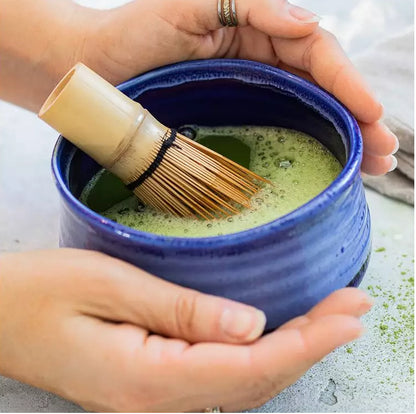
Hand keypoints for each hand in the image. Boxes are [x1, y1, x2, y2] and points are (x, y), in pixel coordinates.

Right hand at [0, 249, 371, 411]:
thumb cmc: (41, 293)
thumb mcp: (108, 286)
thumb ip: (181, 310)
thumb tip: (252, 325)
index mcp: (147, 379)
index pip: (248, 368)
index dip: (306, 344)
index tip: (348, 317)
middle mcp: (158, 401)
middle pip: (255, 378)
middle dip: (312, 342)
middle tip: (353, 306)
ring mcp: (156, 397)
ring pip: (244, 380)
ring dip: (293, 348)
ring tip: (332, 316)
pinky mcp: (154, 381)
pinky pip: (222, 374)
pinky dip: (262, 355)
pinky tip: (282, 333)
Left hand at [78, 0, 396, 175]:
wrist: (97, 69)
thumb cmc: (133, 34)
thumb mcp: (190, 5)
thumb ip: (249, 5)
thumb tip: (308, 23)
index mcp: (256, 30)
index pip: (316, 54)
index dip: (348, 84)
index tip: (373, 116)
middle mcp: (259, 60)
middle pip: (322, 88)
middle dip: (357, 118)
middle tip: (384, 154)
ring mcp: (248, 92)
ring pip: (307, 112)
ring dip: (342, 137)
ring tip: (371, 167)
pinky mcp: (233, 118)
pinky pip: (278, 129)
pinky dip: (306, 146)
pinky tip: (326, 164)